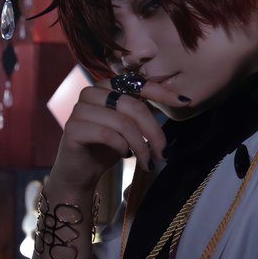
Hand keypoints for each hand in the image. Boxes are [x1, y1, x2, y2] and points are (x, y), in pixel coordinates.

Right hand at [47, 78, 190, 193]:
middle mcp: (91, 93)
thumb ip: (142, 112)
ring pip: (122, 122)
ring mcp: (79, 109)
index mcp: (107, 87)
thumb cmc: (106, 148)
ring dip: (140, 145)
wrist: (79, 174)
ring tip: (146, 161)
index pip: (137, 83)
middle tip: (163, 153)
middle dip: (153, 131)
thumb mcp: (128, 126)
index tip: (184, 102)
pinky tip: (125, 155)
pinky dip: (122, 147)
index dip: (162, 92)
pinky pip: (107, 134)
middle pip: (132, 106)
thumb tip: (179, 102)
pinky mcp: (73, 128)